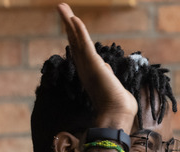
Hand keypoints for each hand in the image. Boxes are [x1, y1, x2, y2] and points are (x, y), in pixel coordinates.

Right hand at [57, 3, 136, 127]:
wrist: (118, 113)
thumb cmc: (118, 104)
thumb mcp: (112, 84)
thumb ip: (106, 75)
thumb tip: (106, 69)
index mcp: (89, 71)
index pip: (80, 49)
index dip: (74, 35)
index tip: (70, 23)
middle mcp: (85, 67)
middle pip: (74, 40)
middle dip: (68, 24)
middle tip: (61, 8)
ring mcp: (87, 65)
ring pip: (76, 39)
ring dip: (69, 22)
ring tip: (61, 6)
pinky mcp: (93, 64)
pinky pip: (84, 44)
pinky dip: (79, 31)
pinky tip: (74, 18)